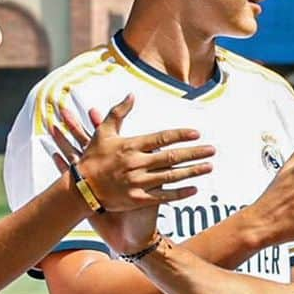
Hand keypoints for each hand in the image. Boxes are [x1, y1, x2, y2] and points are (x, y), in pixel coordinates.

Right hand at [51, 93, 214, 214]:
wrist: (81, 188)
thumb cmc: (93, 158)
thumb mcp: (103, 131)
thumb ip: (118, 112)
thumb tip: (132, 94)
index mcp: (131, 145)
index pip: (162, 138)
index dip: (181, 135)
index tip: (197, 133)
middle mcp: (137, 164)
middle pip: (172, 157)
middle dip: (194, 153)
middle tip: (212, 150)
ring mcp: (138, 182)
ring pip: (171, 177)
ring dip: (192, 172)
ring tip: (209, 167)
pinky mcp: (138, 199)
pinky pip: (163, 197)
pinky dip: (180, 193)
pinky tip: (195, 189)